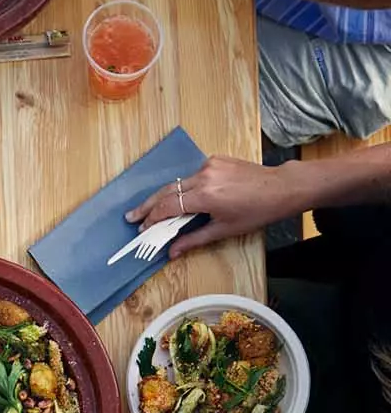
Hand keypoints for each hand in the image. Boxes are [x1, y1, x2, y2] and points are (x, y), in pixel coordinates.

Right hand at [126, 158, 302, 256]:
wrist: (280, 188)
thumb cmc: (256, 212)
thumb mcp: (224, 230)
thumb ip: (194, 240)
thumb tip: (172, 252)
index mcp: (206, 196)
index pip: (168, 206)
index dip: (152, 218)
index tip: (142, 228)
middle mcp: (204, 176)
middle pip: (166, 191)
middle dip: (147, 205)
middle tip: (132, 217)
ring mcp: (209, 165)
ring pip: (178, 182)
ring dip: (163, 196)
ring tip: (150, 209)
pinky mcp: (215, 159)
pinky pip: (192, 175)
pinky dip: (183, 187)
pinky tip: (179, 197)